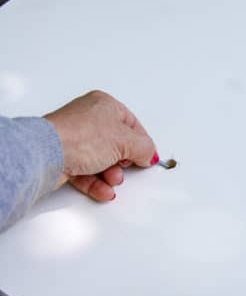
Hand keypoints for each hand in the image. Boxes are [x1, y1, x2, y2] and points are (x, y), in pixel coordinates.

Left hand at [44, 90, 158, 201]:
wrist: (46, 154)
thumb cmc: (80, 137)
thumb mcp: (126, 141)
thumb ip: (144, 147)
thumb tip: (149, 154)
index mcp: (104, 105)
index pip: (131, 124)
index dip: (141, 143)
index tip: (147, 157)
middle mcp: (88, 119)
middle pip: (116, 144)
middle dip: (123, 163)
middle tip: (124, 167)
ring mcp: (74, 139)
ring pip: (101, 161)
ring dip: (110, 175)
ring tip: (111, 179)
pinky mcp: (64, 157)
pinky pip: (86, 172)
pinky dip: (97, 183)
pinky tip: (103, 190)